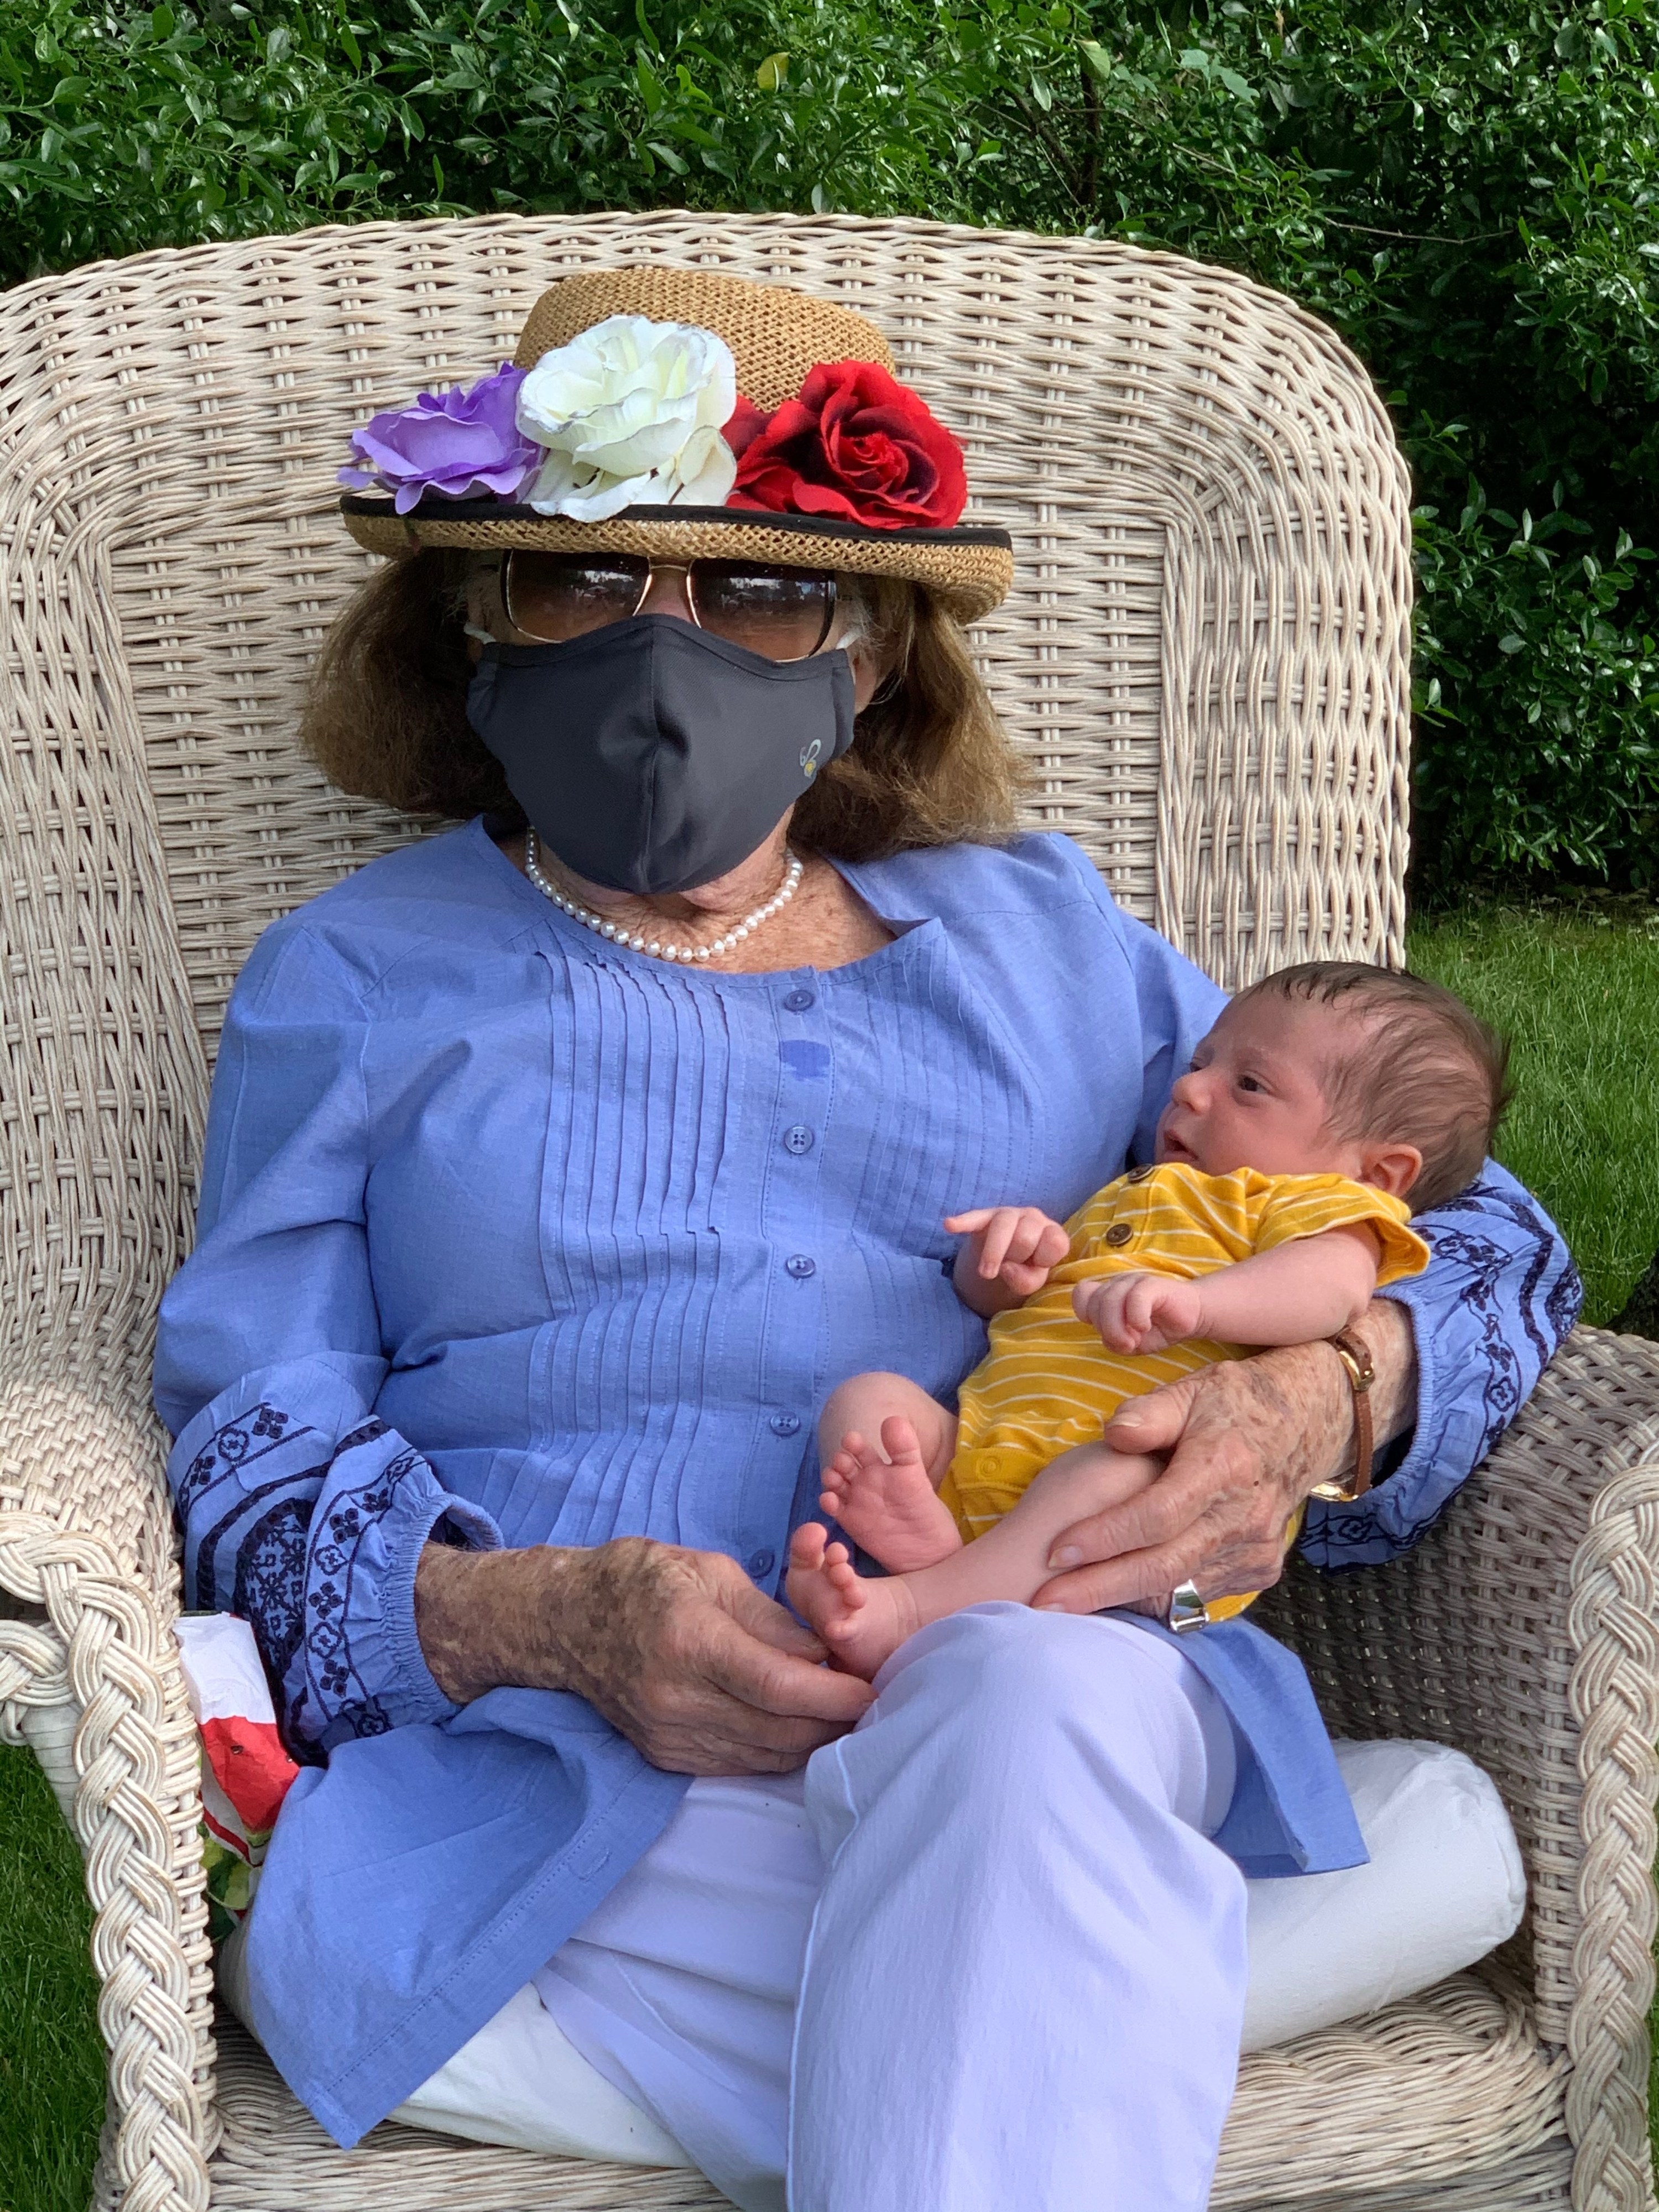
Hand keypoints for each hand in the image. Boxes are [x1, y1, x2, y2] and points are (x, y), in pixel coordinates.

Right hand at [415, 1536, 872, 1774]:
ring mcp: (667, 1734)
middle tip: (872, 1702)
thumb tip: (820, 1654)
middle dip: (833, 1721)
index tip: (872, 1690)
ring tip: (844, 1715)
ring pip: (762, 1755)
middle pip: (777, 1729)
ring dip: (811, 1741)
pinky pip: (736, 1764)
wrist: (565, 1621)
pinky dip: (776, 1751)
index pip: (777, 1685)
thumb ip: (769, 1617)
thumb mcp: (710, 1571)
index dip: (833, 1694)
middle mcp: (676, 1698)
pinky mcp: (664, 1755)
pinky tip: (800, 1729)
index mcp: (690, 1641)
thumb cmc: (642, 1580)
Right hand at [946, 1205, 1070, 1312]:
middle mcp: (1033, 1218)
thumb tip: (1006, 1268)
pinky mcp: (984, 1217)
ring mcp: (1008, 1214)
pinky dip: (963, 1222)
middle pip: (1026, 1237)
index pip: (1055, 1243)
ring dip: (993, 1252)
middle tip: (1008, 1268)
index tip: (1034, 1267)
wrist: (1000, 1265)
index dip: (1043, 1260)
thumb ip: (1027, 1280)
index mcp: (1051, 1233)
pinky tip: (950, 1225)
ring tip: (986, 1274)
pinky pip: (974, 1217)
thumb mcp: (1030, 1283)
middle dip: (1016, 1258)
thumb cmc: (1022, 1271)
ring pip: (1003, 1225)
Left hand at [1030, 1301, 1416, 1613]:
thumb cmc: (1233, 1403)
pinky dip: (1158, 1599)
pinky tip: (1117, 1598)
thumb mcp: (1192, 1389)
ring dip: (1122, 1601)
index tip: (1055, 1551)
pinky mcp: (1261, 1568)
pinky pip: (1201, 1596)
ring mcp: (1256, 1548)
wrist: (1306, 1424)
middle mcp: (1245, 1515)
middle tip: (1043, 1604)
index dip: (1106, 1536)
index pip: (1158, 1514)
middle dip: (1100, 1588)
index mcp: (1224, 1465)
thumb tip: (1116, 1434)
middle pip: (1166, 1565)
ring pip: (1182, 1588)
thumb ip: (1151, 1412)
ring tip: (1066, 1607)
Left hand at [1074, 1271, 1203, 1352]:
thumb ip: (1115, 1342)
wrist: (1194, 1316)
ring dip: (1118, 1328)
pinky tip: (1145, 1328)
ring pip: (1111, 1300)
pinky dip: (1136, 1318)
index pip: (1082, 1293)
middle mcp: (1118, 1284)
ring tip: (1134, 1342)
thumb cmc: (1159, 1329)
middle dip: (1106, 1329)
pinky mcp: (1154, 1285)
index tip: (1103, 1330)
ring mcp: (1135, 1281)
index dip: (1085, 1312)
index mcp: (1109, 1293)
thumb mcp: (1132, 1343)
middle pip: (1095, 1303)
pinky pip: (1136, 1297)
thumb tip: (1111, 1340)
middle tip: (1126, 1344)